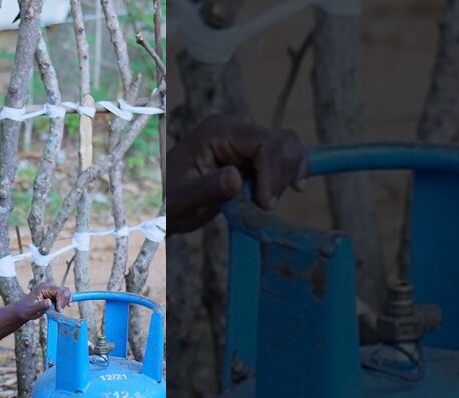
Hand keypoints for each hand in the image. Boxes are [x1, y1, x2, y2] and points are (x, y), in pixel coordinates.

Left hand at [15, 282, 72, 320]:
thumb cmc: (26, 309)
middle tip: (59, 311)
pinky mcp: (53, 294)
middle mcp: (49, 286)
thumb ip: (41, 305)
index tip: (59, 310)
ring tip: (59, 310)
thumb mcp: (32, 309)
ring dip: (65, 301)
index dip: (61, 300)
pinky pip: (64, 295)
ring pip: (65, 292)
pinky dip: (66, 300)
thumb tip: (49, 302)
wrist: (22, 310)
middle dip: (64, 301)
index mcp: (43, 288)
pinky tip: (68, 305)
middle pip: (64, 290)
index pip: (58, 291)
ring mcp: (51, 290)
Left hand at [168, 115, 307, 233]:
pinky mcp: (251, 154)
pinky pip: (283, 155)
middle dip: (280, 175)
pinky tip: (295, 188)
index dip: (273, 172)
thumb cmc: (168, 202)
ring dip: (286, 176)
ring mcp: (244, 140)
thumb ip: (208, 188)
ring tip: (267, 203)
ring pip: (287, 147)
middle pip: (281, 142)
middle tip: (265, 206)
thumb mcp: (183, 199)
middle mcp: (233, 129)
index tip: (266, 203)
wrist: (164, 207)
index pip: (263, 142)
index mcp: (216, 132)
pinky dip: (291, 171)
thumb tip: (236, 178)